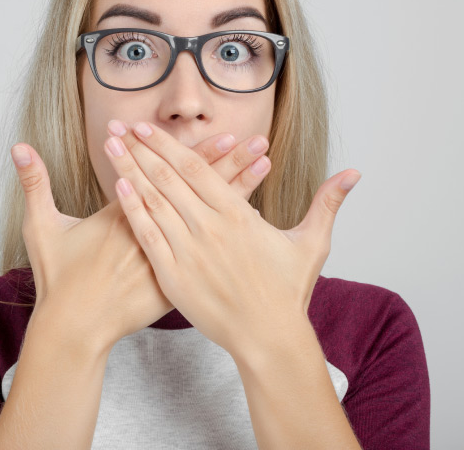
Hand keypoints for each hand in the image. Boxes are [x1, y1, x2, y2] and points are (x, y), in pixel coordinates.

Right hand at [10, 132, 270, 348]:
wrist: (73, 327)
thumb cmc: (57, 278)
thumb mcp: (40, 227)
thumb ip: (34, 183)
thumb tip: (18, 147)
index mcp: (125, 216)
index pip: (168, 178)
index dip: (196, 156)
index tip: (222, 135)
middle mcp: (153, 233)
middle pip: (197, 194)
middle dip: (228, 166)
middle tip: (257, 142)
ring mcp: (166, 258)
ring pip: (207, 220)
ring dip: (237, 193)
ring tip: (263, 169)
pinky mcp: (172, 281)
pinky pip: (207, 253)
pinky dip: (228, 236)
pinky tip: (251, 220)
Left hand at [102, 120, 360, 358]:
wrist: (269, 338)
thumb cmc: (288, 292)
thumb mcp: (311, 244)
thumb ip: (327, 203)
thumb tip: (353, 173)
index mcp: (238, 216)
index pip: (196, 169)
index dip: (168, 145)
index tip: (148, 127)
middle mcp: (209, 228)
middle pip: (168, 178)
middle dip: (141, 149)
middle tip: (119, 126)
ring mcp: (189, 251)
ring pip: (153, 202)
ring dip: (129, 171)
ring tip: (110, 148)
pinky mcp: (174, 275)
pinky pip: (148, 236)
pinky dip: (132, 211)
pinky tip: (118, 189)